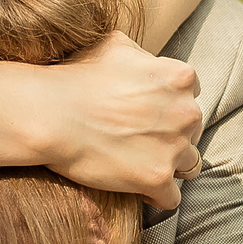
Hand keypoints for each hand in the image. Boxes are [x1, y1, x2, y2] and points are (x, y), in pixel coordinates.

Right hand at [0, 33, 201, 208]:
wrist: (50, 113)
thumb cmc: (75, 76)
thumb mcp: (115, 45)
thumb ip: (144, 56)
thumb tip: (149, 63)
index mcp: (181, 78)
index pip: (191, 96)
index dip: (169, 106)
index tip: (148, 114)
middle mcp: (187, 112)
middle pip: (192, 131)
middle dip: (171, 136)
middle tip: (137, 139)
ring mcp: (174, 148)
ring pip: (188, 165)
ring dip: (168, 166)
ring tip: (140, 165)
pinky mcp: (157, 179)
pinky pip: (171, 198)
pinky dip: (157, 196)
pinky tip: (139, 190)